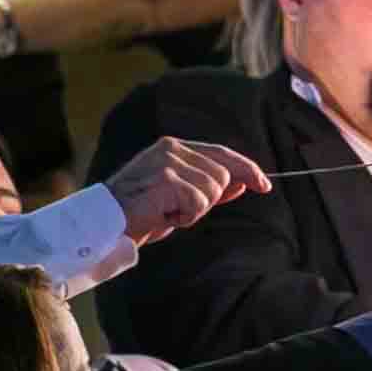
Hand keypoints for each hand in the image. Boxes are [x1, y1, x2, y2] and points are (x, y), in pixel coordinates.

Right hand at [104, 136, 271, 243]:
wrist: (106, 224)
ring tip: (167, 212)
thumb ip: (210, 187)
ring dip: (194, 211)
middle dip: (209, 200)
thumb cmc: (142, 212)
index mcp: (175, 146)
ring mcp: (167, 162)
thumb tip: (243, 183)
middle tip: (177, 209)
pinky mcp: (165, 179)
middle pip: (222, 176)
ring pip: (212, 190)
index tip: (265, 185)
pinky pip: (198, 203)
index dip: (247, 169)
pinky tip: (163, 216)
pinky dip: (185, 217)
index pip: (222, 153)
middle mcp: (172, 148)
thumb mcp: (182, 197)